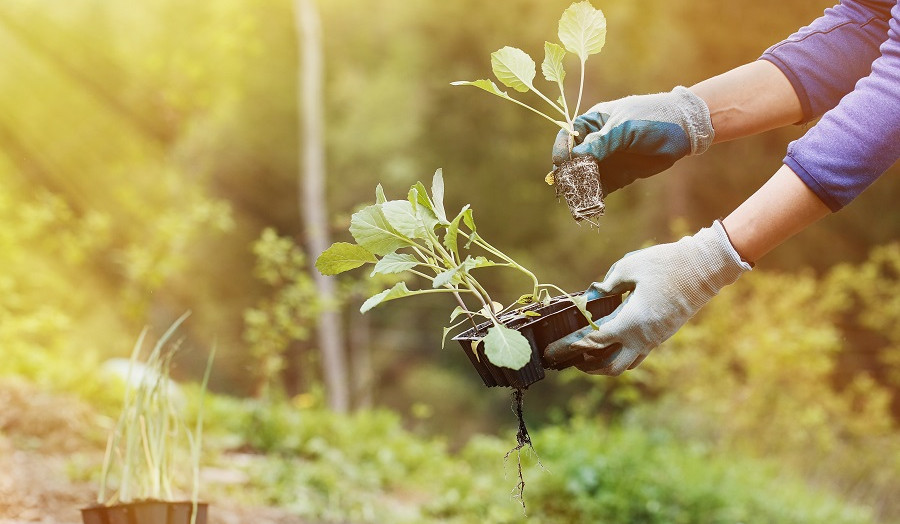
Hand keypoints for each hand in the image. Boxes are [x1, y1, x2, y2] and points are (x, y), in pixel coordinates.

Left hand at [544, 221, 750, 374]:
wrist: (706, 267)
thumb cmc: (667, 264)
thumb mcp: (630, 267)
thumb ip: (608, 284)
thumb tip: (593, 294)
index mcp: (632, 322)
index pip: (594, 342)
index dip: (572, 346)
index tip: (556, 348)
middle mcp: (644, 337)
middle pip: (611, 367)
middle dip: (588, 366)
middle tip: (570, 359)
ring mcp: (656, 339)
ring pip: (627, 364)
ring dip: (605, 364)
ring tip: (587, 356)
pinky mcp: (664, 335)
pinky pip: (638, 354)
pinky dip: (621, 354)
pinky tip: (611, 343)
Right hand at [551, 86, 713, 193]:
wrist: (683, 130)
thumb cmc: (652, 118)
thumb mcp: (624, 128)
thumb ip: (600, 143)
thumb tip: (575, 158)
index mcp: (594, 122)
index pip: (568, 136)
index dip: (562, 150)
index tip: (561, 163)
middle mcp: (596, 142)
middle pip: (573, 160)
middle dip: (569, 173)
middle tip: (569, 186)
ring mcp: (607, 160)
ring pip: (585, 176)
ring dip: (580, 188)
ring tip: (578, 200)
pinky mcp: (618, 176)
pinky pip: (601, 188)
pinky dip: (595, 197)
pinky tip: (592, 205)